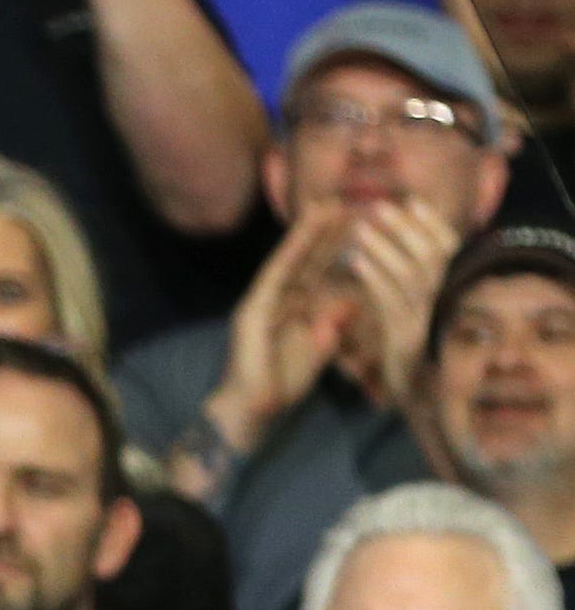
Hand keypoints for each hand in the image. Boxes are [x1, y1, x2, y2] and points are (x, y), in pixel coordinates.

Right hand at [201, 205, 356, 455]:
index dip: (336, 245)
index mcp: (291, 307)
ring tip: (328, 205)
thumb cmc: (283, 385)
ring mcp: (259, 302)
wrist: (253, 411)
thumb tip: (352, 303)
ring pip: (289, 261)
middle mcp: (274, 299)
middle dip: (324, 229)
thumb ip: (333, 327)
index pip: (317, 270)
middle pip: (304, 258)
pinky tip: (304, 235)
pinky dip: (289, 255)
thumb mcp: (319, 350)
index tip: (358, 220)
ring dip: (307, 233)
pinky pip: (275, 278)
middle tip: (346, 198)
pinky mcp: (251, 312)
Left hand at [342, 198, 461, 407]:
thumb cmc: (412, 346)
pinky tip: (355, 261)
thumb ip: (414, 279)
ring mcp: (424, 319)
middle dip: (406, 228)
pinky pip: (389, 302)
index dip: (432, 224)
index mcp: (445, 290)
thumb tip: (405, 241)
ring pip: (410, 276)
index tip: (413, 200)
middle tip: (379, 206)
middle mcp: (440, 301)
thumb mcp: (415, 308)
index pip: (447, 249)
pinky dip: (374, 278)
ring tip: (360, 228)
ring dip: (385, 248)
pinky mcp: (405, 337)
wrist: (417, 395)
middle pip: (431, 256)